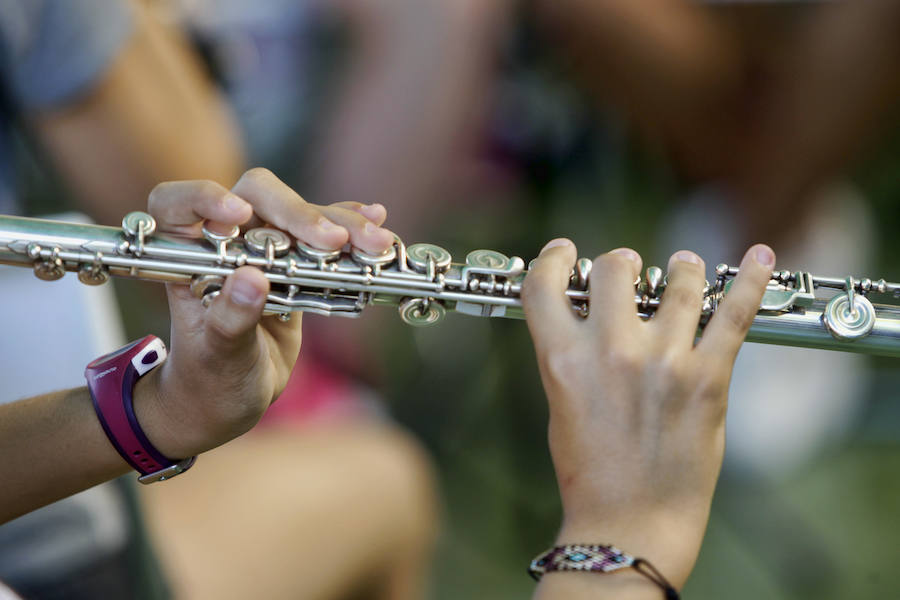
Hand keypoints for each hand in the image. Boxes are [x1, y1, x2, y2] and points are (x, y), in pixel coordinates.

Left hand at [135, 168, 394, 457]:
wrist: (233, 397)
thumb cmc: (211, 380)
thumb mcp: (218, 357)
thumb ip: (230, 319)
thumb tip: (252, 278)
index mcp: (185, 257)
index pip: (178, 204)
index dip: (203, 197)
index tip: (238, 215)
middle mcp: (224, 240)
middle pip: (256, 197)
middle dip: (298, 212)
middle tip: (333, 242)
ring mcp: (263, 245)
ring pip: (300, 214)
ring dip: (342, 224)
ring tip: (376, 244)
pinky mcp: (296, 259)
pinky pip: (325, 234)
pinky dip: (353, 228)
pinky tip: (379, 224)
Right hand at [522, 241, 774, 587]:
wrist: (630, 522)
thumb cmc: (590, 473)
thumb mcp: (560, 405)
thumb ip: (570, 356)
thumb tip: (586, 317)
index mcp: (563, 360)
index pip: (546, 285)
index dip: (554, 260)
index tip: (564, 253)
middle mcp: (610, 352)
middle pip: (614, 268)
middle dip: (618, 264)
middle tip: (627, 273)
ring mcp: (663, 361)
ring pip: (676, 280)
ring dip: (679, 268)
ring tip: (683, 267)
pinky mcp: (707, 378)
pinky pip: (733, 315)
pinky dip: (750, 281)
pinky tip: (759, 255)